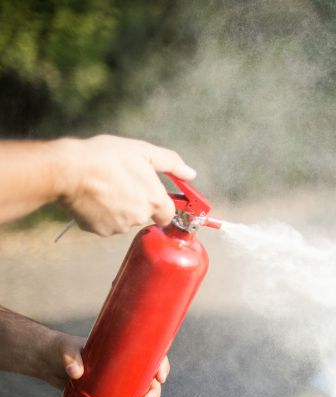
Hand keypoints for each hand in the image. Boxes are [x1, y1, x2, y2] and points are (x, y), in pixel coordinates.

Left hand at [49, 333, 169, 396]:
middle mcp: (128, 368)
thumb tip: (76, 372)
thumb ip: (71, 358)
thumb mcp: (67, 350)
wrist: (52, 362)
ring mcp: (119, 384)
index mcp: (126, 350)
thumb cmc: (64, 350)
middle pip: (150, 381)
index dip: (162, 365)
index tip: (160, 377)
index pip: (152, 355)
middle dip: (153, 396)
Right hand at [53, 135, 195, 236]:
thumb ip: (171, 163)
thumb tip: (190, 173)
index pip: (169, 214)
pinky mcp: (99, 230)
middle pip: (145, 215)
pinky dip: (102, 214)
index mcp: (154, 200)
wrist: (68, 170)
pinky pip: (106, 224)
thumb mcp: (143, 151)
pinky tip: (95, 197)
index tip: (156, 198)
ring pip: (125, 220)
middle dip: (138, 202)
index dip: (163, 205)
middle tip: (124, 183)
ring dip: (120, 208)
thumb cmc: (105, 158)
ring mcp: (119, 226)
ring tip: (107, 187)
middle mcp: (139, 217)